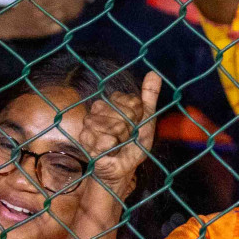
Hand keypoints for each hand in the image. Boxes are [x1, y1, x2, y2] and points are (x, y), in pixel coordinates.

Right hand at [79, 72, 161, 199]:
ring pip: (112, 126)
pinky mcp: (84, 137)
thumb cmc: (134, 144)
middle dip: (129, 128)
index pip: (130, 100)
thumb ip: (149, 96)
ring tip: (118, 143)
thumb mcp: (146, 119)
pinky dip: (111, 148)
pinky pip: (103, 140)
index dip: (137, 115)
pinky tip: (109, 150)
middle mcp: (99, 108)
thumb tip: (154, 73)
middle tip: (127, 137)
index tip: (136, 124)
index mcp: (114, 101)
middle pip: (121, 113)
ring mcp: (89, 122)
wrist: (123, 166)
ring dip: (121, 139)